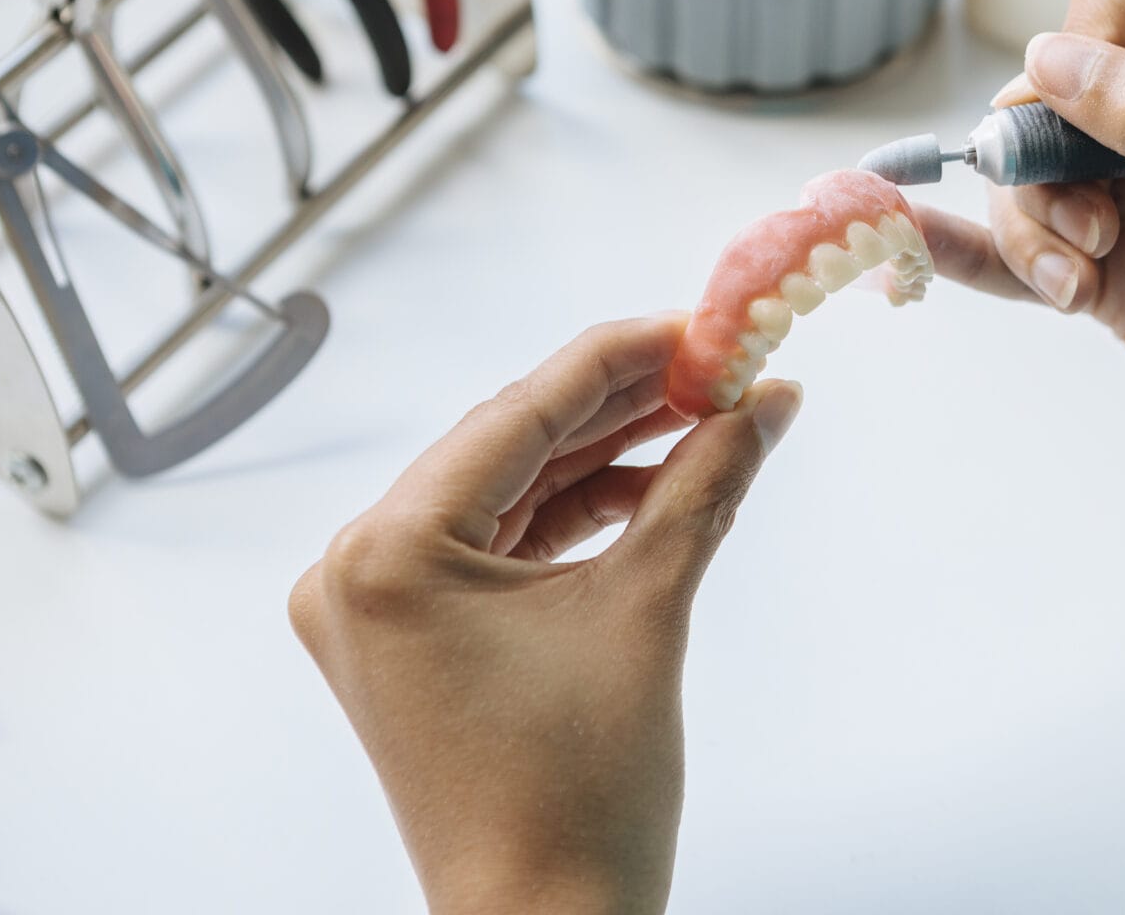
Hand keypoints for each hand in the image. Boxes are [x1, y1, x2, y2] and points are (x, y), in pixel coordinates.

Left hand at [290, 314, 801, 914]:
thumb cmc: (575, 804)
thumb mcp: (648, 611)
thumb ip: (703, 486)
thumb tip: (764, 403)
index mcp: (387, 553)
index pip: (520, 414)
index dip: (624, 357)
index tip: (698, 320)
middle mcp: (360, 571)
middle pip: (512, 446)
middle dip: (625, 405)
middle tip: (719, 361)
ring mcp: (378, 608)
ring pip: (510, 493)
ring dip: (607, 457)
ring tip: (709, 415)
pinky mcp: (412, 638)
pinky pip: (500, 546)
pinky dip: (578, 516)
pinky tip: (660, 481)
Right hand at [919, 0, 1124, 517]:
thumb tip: (1052, 57)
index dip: (1078, 50)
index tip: (1063, 121)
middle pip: (1056, 99)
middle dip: (1043, 162)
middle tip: (1088, 235)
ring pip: (1034, 181)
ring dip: (1032, 231)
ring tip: (1079, 290)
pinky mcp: (1121, 281)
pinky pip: (1030, 251)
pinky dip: (977, 250)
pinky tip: (921, 244)